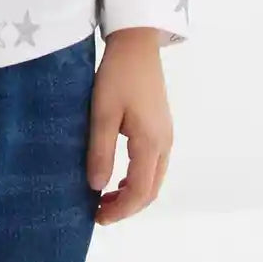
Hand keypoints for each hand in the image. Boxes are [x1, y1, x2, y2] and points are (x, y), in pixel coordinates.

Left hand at [86, 29, 172, 225]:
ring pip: (154, 178)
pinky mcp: (161, 127)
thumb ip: (100, 151)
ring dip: (133, 194)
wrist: (136, 44)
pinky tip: (118, 176)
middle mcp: (164, 143)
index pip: (140, 191)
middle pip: (151, 190)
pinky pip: (154, 164)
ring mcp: (166, 135)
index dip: (120, 210)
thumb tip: (97, 188)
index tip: (97, 217)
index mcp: (151, 142)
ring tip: (106, 199)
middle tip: (100, 212)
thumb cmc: (117, 75)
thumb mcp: (102, 112)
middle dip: (127, 207)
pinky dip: (138, 178)